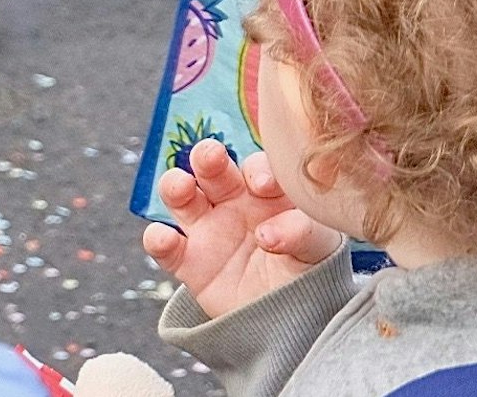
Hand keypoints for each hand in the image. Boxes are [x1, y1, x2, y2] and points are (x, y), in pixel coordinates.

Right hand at [140, 141, 341, 319]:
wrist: (289, 319)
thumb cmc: (307, 270)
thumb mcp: (318, 248)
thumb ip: (302, 232)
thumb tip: (267, 234)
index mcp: (266, 192)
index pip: (256, 167)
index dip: (257, 170)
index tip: (263, 185)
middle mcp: (232, 202)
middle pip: (211, 168)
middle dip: (207, 157)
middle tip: (211, 157)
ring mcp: (207, 229)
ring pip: (180, 196)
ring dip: (174, 185)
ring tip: (181, 188)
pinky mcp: (188, 261)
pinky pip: (165, 246)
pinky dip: (157, 240)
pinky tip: (164, 239)